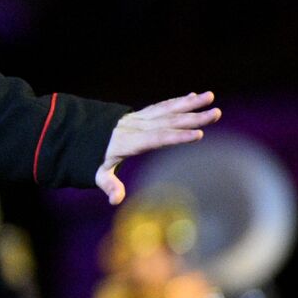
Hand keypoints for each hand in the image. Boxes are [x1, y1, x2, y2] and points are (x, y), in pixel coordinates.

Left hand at [96, 92, 220, 204]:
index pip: (156, 138)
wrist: (80, 133)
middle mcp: (136, 126)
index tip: (198, 134)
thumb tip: (115, 201)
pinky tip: (194, 96)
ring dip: (190, 103)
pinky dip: (178, 101)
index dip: (177, 137)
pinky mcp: (140, 114)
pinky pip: (161, 106)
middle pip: (168, 121)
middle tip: (216, 113)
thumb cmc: (92, 158)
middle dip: (193, 117)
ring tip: (210, 96)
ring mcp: (138, 118)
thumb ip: (108, 185)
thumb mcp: (98, 173)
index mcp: (128, 141)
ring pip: (167, 109)